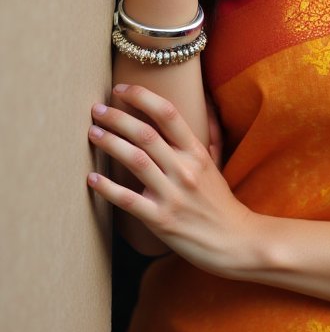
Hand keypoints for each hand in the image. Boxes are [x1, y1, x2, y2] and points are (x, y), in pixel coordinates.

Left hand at [88, 84, 257, 278]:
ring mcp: (172, 195)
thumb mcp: (217, 165)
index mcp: (197, 153)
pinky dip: (108, 188)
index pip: (168, 114)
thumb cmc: (220, 203)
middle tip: (97, 109)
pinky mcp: (161, 220)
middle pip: (145, 134)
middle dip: (116, 117)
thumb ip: (209, 135)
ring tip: (93, 133)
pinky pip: (128, 200)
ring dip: (110, 143)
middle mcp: (185, 170)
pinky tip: (92, 178)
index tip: (121, 90)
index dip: (142, 97)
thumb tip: (208, 106)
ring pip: (135, 160)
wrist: (234, 241)